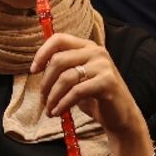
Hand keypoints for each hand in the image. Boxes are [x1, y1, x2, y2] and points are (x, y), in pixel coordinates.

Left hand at [31, 34, 155, 155]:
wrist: (121, 116)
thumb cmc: (96, 98)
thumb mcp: (78, 78)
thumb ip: (63, 69)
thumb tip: (37, 68)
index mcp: (87, 46)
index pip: (58, 39)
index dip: (42, 53)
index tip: (34, 71)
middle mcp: (96, 52)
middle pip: (58, 60)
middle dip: (46, 82)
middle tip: (43, 98)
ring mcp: (103, 66)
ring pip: (65, 77)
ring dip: (53, 96)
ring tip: (50, 109)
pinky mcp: (107, 82)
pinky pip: (76, 91)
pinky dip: (63, 103)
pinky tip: (58, 112)